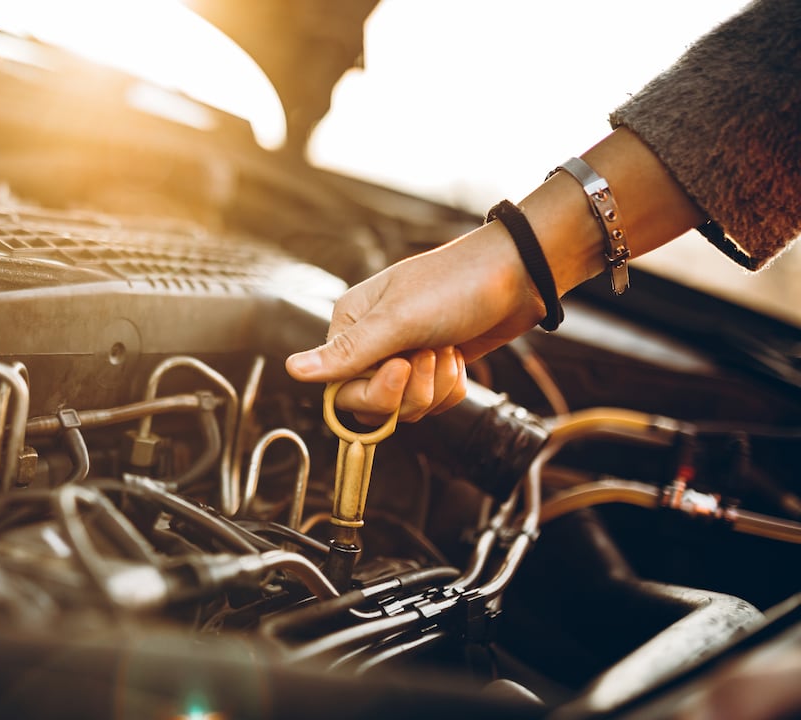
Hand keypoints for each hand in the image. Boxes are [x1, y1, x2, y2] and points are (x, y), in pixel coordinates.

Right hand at [286, 222, 545, 420]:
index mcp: (351, 324)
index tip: (401, 369)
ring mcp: (403, 356)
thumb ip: (347, 352)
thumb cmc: (456, 285)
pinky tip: (458, 356)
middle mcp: (372, 343)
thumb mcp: (398, 319)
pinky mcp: (432, 368)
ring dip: (432, 387)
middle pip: (371, 404)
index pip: (339, 388)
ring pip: (404, 408)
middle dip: (407, 392)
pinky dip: (449, 387)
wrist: (517, 276)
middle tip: (429, 356)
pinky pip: (430, 402)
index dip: (373, 392)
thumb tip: (292, 369)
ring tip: (446, 349)